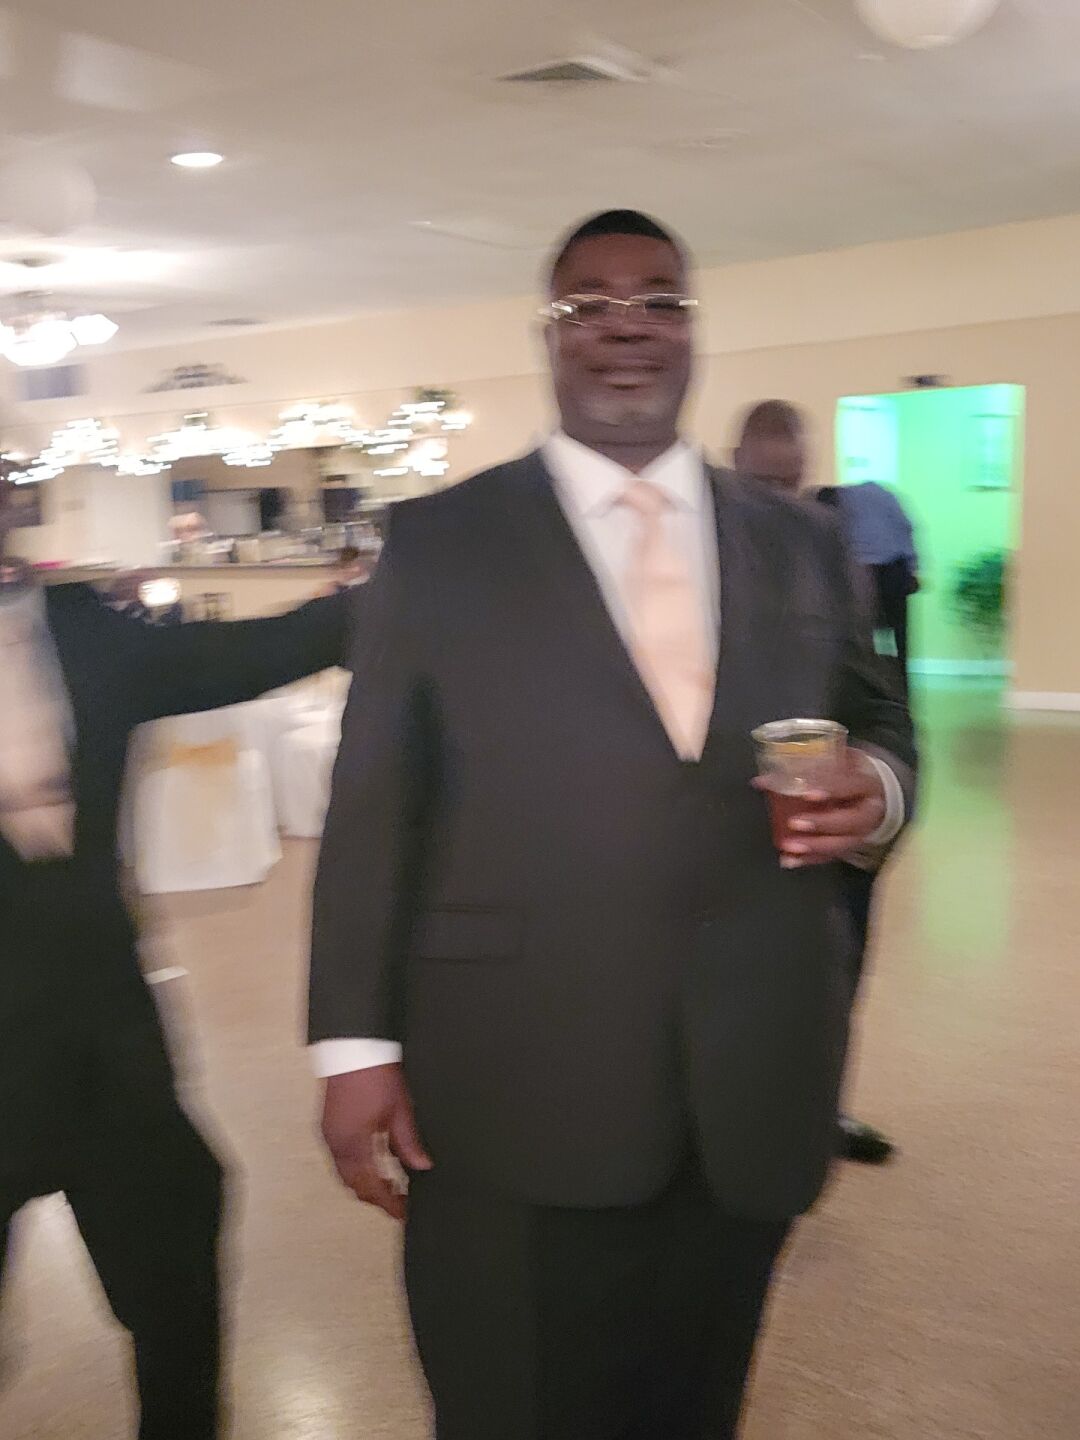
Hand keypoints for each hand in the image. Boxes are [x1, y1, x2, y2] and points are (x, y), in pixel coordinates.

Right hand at [321, 1063, 432, 1220]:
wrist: (353, 1047)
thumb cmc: (374, 1073)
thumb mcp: (399, 1110)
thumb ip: (408, 1143)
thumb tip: (421, 1165)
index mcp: (354, 1145)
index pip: (372, 1188)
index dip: (389, 1203)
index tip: (403, 1212)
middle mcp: (336, 1145)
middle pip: (354, 1186)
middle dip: (376, 1197)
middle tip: (399, 1199)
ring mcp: (328, 1135)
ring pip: (344, 1175)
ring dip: (364, 1183)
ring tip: (389, 1182)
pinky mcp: (327, 1125)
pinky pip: (339, 1159)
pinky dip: (355, 1168)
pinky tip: (372, 1162)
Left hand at [753, 749, 885, 869]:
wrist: (874, 792)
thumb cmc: (850, 773)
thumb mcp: (838, 761)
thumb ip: (808, 765)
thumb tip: (765, 779)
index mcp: (866, 784)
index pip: (850, 785)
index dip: (829, 789)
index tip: (807, 794)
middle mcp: (869, 811)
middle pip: (850, 821)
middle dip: (822, 824)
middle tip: (795, 823)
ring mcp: (862, 832)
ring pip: (842, 844)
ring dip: (814, 847)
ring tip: (789, 847)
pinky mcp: (850, 846)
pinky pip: (831, 856)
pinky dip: (810, 859)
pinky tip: (789, 860)